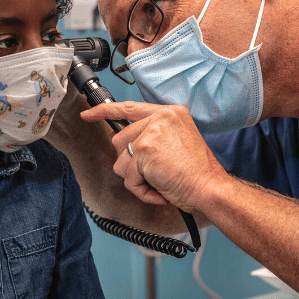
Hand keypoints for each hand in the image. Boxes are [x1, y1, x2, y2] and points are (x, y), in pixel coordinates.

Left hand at [80, 101, 229, 213]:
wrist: (210, 187)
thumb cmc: (198, 173)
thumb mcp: (179, 142)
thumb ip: (154, 136)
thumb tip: (127, 145)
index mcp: (170, 113)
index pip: (130, 108)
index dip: (105, 111)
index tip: (88, 114)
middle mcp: (160, 117)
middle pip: (120, 140)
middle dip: (132, 163)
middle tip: (157, 172)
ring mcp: (151, 132)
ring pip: (121, 160)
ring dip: (137, 178)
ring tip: (160, 181)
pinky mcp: (144, 150)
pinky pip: (129, 177)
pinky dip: (141, 190)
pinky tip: (160, 188)